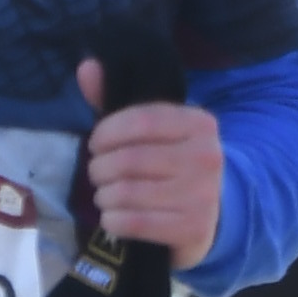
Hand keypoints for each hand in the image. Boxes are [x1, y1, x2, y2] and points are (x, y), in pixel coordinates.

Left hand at [72, 58, 222, 263]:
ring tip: (104, 195)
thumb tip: (86, 68)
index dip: (107, 132)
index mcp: (199, 124)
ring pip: (127, 192)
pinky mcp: (193, 229)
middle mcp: (206, 157)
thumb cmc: (171, 163)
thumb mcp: (152, 130)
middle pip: (129, 160)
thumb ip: (115, 99)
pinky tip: (112, 217)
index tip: (95, 144)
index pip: (141, 120)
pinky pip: (135, 222)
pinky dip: (113, 220)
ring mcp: (202, 195)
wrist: (211, 212)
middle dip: (100, 168)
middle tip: (97, 174)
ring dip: (104, 196)